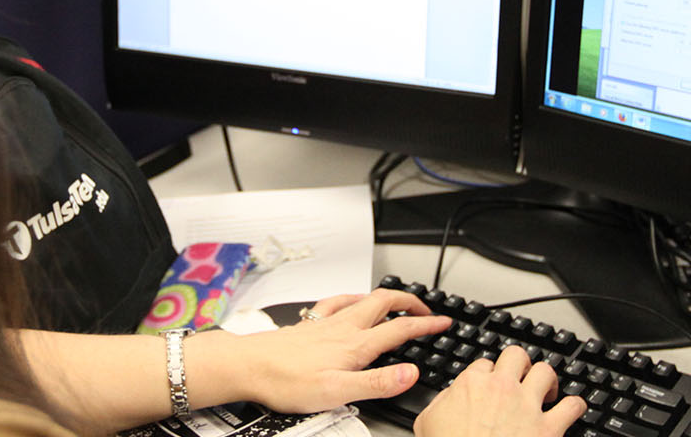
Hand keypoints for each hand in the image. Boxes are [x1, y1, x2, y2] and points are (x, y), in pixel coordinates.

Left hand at [224, 289, 450, 413]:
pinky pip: (337, 301)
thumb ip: (378, 383)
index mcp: (355, 345)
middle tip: (427, 310)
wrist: (248, 366)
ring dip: (386, 297)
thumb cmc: (286, 382)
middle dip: (411, 303)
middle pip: (385, 303)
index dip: (426, 325)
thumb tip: (411, 373)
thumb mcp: (338, 392)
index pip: (400, 329)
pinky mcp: (309, 324)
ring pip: (364, 299)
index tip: (443, 323)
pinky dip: (353, 297)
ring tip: (399, 302)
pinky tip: (351, 300)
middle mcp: (343, 328)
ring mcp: (325, 322)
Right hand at [413, 348, 585, 436]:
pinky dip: (575, 406)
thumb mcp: (427, 422)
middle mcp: (502, 389)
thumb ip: (441, 401)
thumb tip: (451, 395)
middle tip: (521, 377)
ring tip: (547, 390)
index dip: (489, 374)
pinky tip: (571, 410)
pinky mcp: (549, 429)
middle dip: (520, 365)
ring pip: (546, 372)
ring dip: (548, 380)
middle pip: (517, 356)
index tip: (491, 384)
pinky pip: (573, 407)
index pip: (484, 364)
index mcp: (472, 385)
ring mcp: (528, 407)